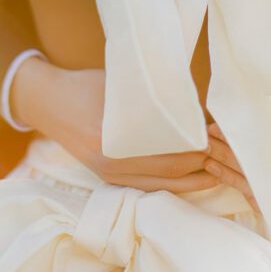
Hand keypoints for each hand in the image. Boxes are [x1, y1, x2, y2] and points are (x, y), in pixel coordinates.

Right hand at [11, 59, 217, 192]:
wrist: (48, 102)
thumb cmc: (86, 85)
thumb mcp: (120, 84)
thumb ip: (152, 97)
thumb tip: (195, 105)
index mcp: (115, 140)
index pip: (170, 152)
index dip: (198, 146)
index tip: (215, 132)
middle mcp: (113, 164)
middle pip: (170, 173)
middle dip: (201, 164)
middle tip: (221, 148)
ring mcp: (110, 175)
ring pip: (162, 186)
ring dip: (191, 178)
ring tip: (214, 165)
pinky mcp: (109, 179)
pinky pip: (149, 187)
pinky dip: (173, 182)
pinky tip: (190, 173)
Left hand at [204, 76, 270, 202]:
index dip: (245, 144)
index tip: (220, 129)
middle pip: (266, 172)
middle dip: (232, 157)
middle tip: (206, 141)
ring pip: (264, 186)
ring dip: (232, 171)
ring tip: (207, 154)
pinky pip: (267, 192)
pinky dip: (241, 183)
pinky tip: (218, 171)